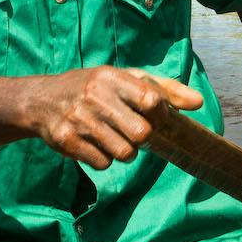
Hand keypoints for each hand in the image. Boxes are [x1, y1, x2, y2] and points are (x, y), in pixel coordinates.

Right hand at [26, 67, 202, 169]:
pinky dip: (103, 159)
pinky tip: (93, 143)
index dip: (160, 115)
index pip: (151, 99)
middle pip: (141, 134)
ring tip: (112, 137)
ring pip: (124, 153)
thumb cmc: (95, 88)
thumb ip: (164, 89)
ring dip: (123, 151)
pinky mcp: (67, 141)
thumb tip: (198, 102)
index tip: (155, 117)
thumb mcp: (126, 79)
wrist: (42, 100)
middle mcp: (95, 96)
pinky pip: (103, 164)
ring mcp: (80, 120)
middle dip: (141, 138)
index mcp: (112, 77)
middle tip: (130, 130)